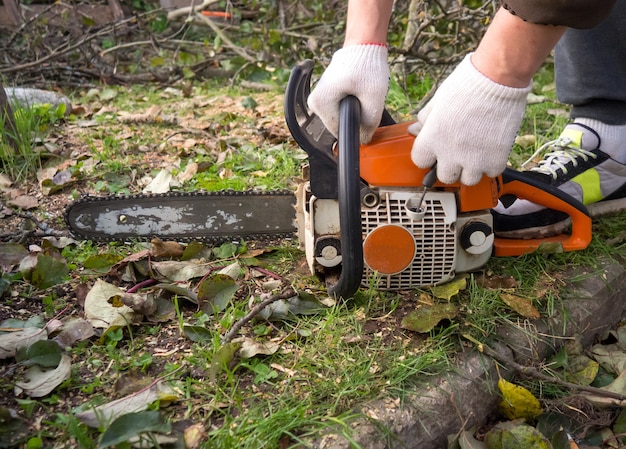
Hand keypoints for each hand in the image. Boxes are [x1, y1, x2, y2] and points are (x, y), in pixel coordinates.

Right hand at [307, 44, 388, 143]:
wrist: (364, 44)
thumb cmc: (367, 66)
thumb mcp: (373, 98)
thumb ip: (369, 122)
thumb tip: (365, 140)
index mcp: (320, 104)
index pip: (340, 131)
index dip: (357, 128)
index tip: (367, 114)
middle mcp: (314, 102)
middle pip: (340, 124)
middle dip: (356, 116)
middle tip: (367, 98)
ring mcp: (318, 97)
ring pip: (341, 116)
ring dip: (355, 109)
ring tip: (363, 92)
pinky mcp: (325, 93)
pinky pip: (339, 107)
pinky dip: (352, 102)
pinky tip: (359, 90)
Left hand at [409, 54, 530, 184]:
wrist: (498, 78)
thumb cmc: (466, 84)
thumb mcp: (438, 100)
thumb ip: (425, 119)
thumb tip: (414, 130)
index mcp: (431, 138)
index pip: (420, 161)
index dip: (428, 156)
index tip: (436, 151)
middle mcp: (449, 153)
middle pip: (445, 176)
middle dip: (450, 166)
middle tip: (459, 153)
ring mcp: (473, 159)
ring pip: (468, 180)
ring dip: (471, 169)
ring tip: (476, 153)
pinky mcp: (495, 159)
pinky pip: (491, 173)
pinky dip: (492, 164)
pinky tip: (491, 149)